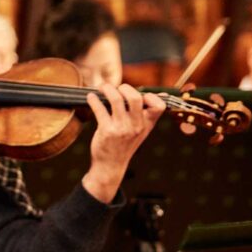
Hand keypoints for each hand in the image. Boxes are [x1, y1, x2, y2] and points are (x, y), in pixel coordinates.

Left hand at [82, 83, 164, 202]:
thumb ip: (148, 113)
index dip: (151, 96)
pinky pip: (99, 109)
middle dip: (124, 88)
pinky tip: (90, 97)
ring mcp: (121, 128)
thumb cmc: (125, 144)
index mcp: (146, 124)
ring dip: (107, 89)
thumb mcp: (141, 130)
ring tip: (102, 88)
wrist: (111, 164)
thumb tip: (160, 94)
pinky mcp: (106, 131)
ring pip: (116, 100)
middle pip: (135, 98)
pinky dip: (93, 100)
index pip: (158, 106)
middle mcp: (135, 126)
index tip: (140, 94)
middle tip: (117, 88)